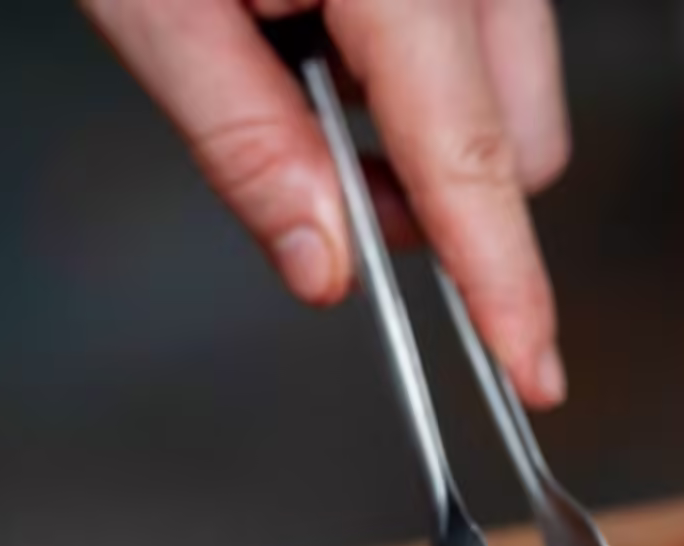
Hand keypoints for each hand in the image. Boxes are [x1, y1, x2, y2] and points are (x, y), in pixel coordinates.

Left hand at [83, 0, 570, 407]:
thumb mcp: (153, 1)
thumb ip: (247, 144)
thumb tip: (324, 269)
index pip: (471, 161)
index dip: (505, 282)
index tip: (530, 370)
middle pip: (521, 143)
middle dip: (441, 203)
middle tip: (322, 184)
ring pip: (515, 95)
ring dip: (432, 139)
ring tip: (308, 75)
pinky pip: (492, 38)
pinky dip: (427, 76)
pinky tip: (337, 31)